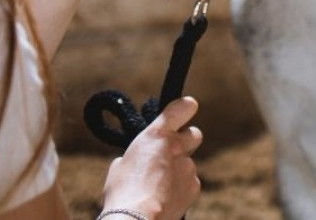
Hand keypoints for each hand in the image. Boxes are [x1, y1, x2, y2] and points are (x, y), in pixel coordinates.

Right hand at [103, 97, 202, 219]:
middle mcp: (177, 147)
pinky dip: (181, 189)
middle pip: (194, 134)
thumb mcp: (121, 165)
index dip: (186, 107)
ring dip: (179, 170)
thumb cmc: (123, 193)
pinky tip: (167, 198)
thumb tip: (138, 161)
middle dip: (186, 141)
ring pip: (189, 163)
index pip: (182, 108)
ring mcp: (188, 167)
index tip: (187, 108)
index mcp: (157, 134)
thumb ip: (136, 155)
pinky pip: (190, 183)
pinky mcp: (194, 187)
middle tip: (172, 152)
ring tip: (160, 186)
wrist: (137, 219)